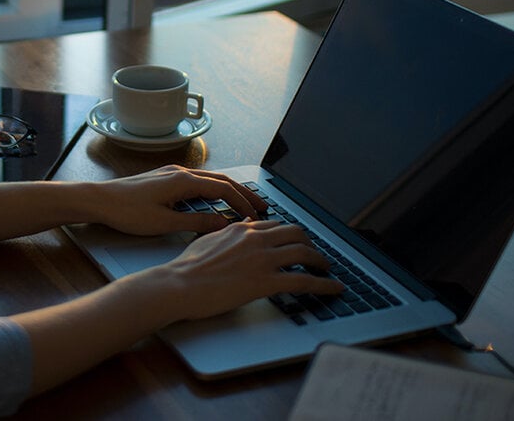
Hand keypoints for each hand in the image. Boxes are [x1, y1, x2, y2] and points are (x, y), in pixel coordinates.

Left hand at [91, 165, 266, 236]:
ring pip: (209, 179)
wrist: (99, 200)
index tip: (256, 217)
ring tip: (244, 204)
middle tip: (262, 206)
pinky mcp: (164, 179)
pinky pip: (197, 181)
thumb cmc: (127, 211)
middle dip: (243, 193)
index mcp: (183, 180)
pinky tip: (215, 201)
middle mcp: (180, 172)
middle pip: (221, 180)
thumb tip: (223, 224)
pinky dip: (213, 190)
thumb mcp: (164, 223)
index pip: (223, 189)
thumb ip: (196, 223)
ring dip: (229, 190)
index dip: (242, 203)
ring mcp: (171, 173)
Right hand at [161, 219, 342, 320]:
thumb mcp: (208, 240)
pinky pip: (304, 280)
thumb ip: (228, 232)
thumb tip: (242, 225)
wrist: (180, 285)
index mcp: (241, 229)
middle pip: (295, 233)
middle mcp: (256, 239)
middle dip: (310, 242)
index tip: (296, 241)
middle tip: (315, 253)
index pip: (275, 225)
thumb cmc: (187, 267)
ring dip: (321, 261)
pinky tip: (334, 289)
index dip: (289, 234)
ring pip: (304, 253)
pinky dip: (325, 284)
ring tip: (327, 270)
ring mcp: (263, 259)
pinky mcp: (266, 281)